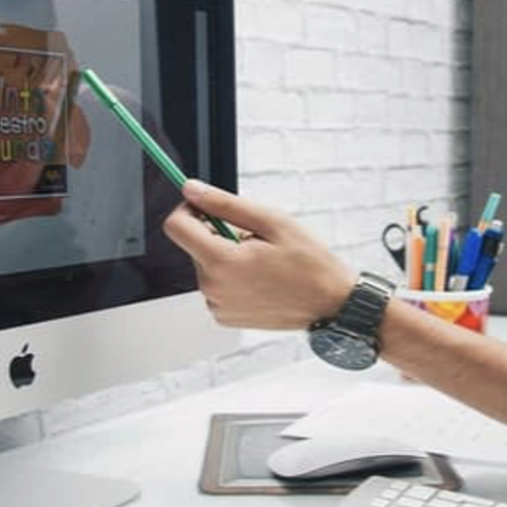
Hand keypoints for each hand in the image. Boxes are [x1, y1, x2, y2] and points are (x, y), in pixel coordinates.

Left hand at [163, 181, 355, 329]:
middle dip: (218, 234)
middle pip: (194, 245)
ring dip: (227, 255)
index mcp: (221, 262)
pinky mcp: (225, 316)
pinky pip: (216, 285)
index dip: (189, 208)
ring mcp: (218, 305)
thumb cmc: (309, 263)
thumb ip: (225, 204)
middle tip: (255, 239)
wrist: (330, 303)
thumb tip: (192, 190)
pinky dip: (232, 276)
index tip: (207, 206)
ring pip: (206, 264)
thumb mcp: (271, 221)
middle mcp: (212, 288)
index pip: (176, 226)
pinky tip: (260, 278)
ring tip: (262, 261)